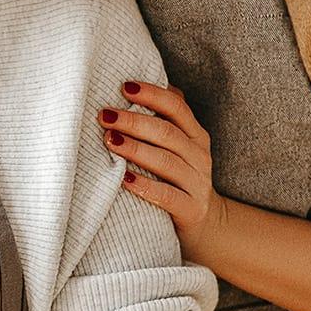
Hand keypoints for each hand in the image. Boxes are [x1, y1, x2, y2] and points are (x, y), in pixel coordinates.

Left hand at [99, 80, 226, 258]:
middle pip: (167, 133)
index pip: (177, 107)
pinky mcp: (191, 210)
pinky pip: (167, 196)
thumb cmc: (176, 178)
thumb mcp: (177, 147)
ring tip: (109, 141)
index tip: (124, 86)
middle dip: (134, 121)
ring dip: (136, 149)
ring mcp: (197, 183)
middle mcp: (199, 156)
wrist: (206, 224)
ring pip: (166, 162)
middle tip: (105, 115)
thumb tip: (131, 87)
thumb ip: (163, 120)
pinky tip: (124, 179)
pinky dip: (145, 186)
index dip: (152, 95)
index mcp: (195, 135)